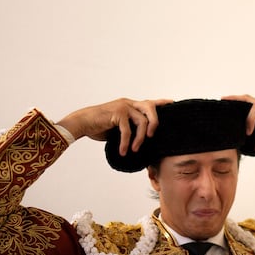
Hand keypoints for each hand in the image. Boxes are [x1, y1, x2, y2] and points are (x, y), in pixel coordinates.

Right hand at [57, 98, 172, 155]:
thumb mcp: (117, 126)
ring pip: (141, 121)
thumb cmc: (98, 126)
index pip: (149, 102)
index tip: (173, 103)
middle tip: (151, 136)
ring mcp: (123, 106)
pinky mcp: (117, 113)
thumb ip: (129, 128)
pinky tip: (123, 151)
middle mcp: (129, 103)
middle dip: (155, 122)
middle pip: (150, 107)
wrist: (82, 123)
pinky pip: (127, 130)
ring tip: (134, 149)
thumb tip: (140, 140)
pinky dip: (126, 142)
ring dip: (139, 138)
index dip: (161, 103)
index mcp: (130, 105)